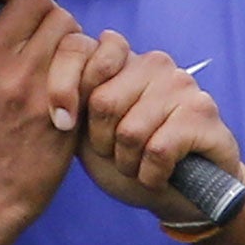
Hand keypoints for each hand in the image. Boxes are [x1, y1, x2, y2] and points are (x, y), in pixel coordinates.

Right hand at [0, 0, 90, 230]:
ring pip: (67, 23)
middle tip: (49, 43)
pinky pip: (87, 56)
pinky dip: (91, 66)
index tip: (6, 1)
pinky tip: (81, 88)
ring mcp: (24, 82)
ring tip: (66, 66)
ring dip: (74, 39)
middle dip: (50, 15)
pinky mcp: (55, 103)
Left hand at [59, 30, 244, 217]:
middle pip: (103, 101)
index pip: (79, 50)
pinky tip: (159, 176)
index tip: (62, 125)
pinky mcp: (203, 112)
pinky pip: (158, 150)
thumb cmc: (130, 159)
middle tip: (117, 154)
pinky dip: (150, 175)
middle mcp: (154, 62)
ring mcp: (182, 84)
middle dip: (102, 143)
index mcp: (121, 58)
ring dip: (128, 163)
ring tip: (140, 165)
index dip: (62, 93)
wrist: (182, 195)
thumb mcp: (86, 132)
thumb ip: (67, 104)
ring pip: (131, 131)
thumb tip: (41, 88)